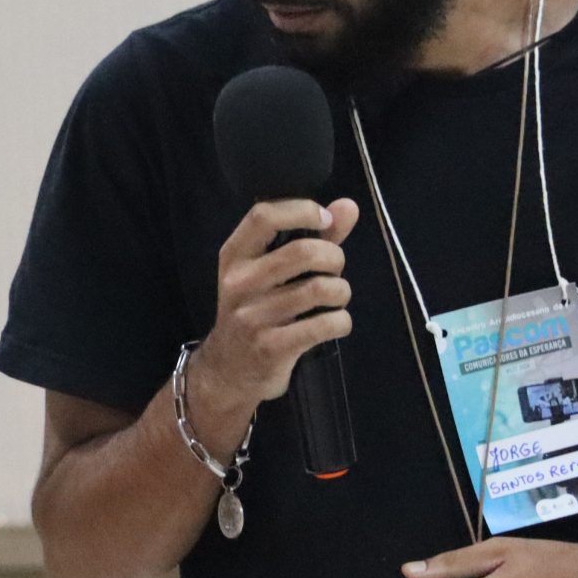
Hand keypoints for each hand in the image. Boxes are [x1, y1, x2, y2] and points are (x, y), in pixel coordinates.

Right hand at [192, 197, 360, 410]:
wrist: (228, 370)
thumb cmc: (255, 311)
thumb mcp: (269, 273)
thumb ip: (310, 237)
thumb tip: (348, 206)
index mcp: (234, 257)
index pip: (264, 216)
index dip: (304, 210)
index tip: (325, 220)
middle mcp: (239, 283)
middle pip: (303, 252)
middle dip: (334, 257)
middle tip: (334, 270)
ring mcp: (253, 317)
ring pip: (320, 289)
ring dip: (341, 292)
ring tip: (336, 298)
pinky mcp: (271, 347)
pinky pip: (325, 324)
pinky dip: (342, 321)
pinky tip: (334, 323)